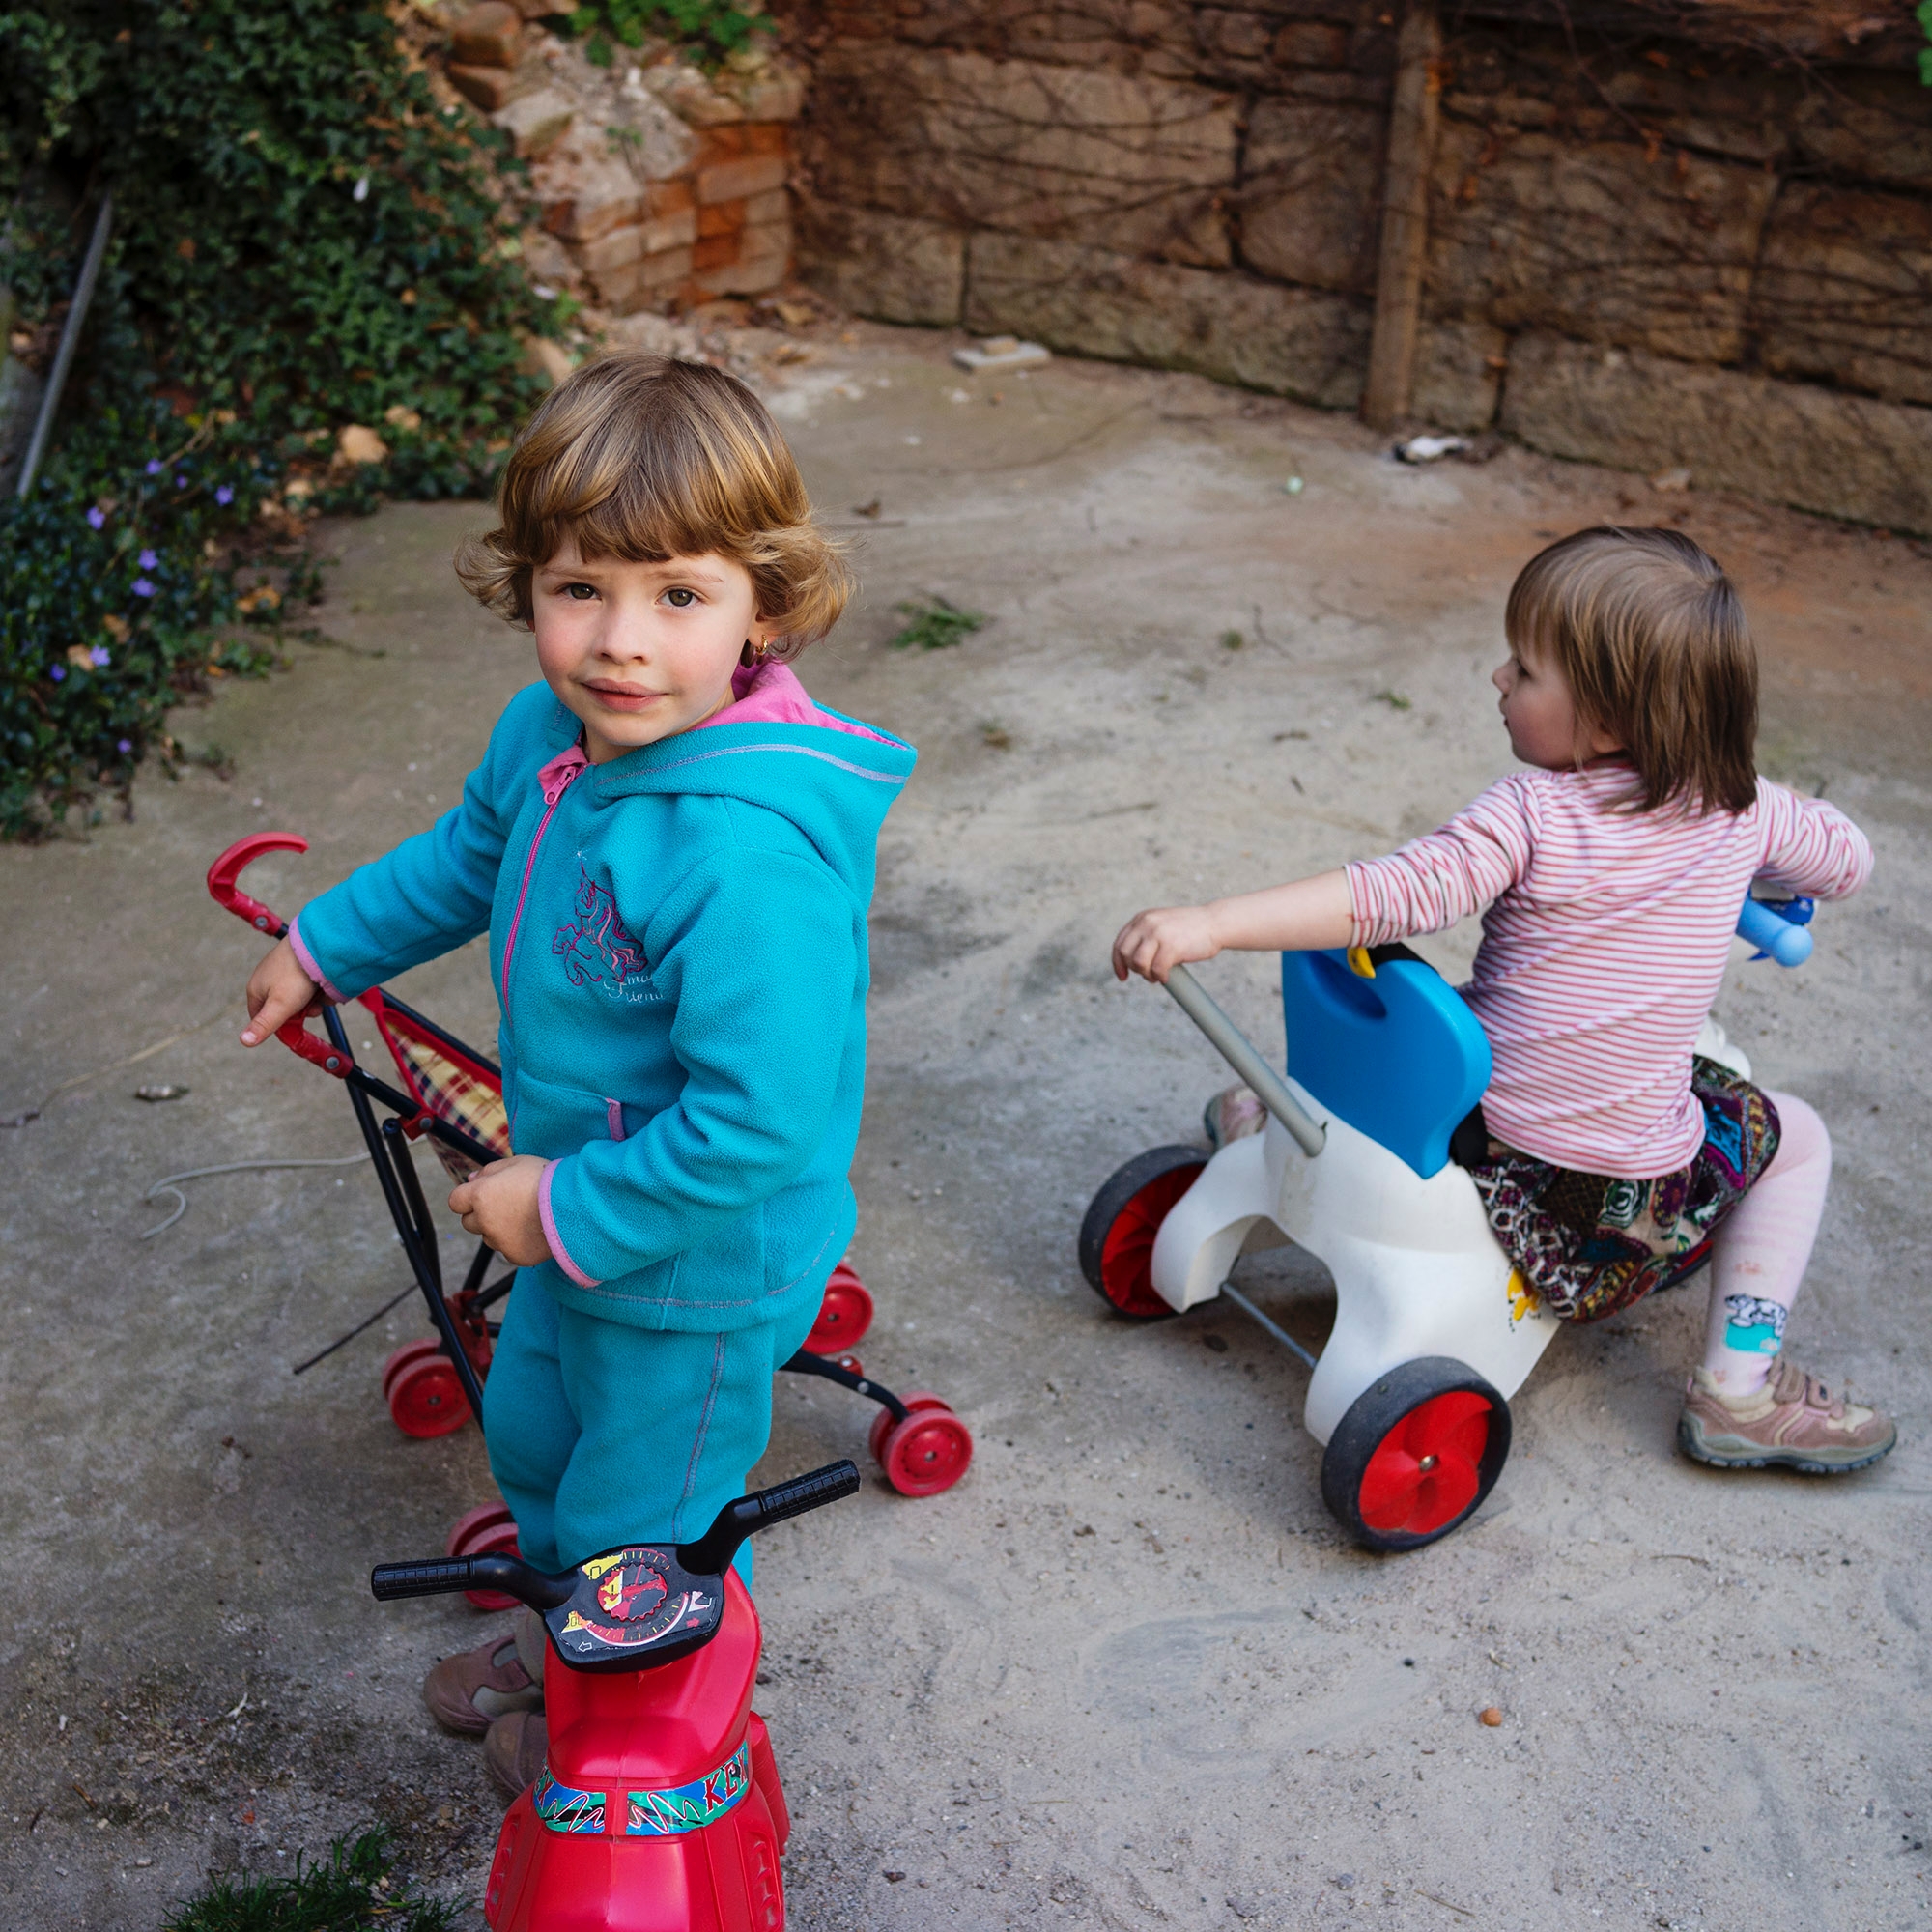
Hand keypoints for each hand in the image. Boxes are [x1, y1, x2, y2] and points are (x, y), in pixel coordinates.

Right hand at [241, 937, 321, 1045]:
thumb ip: (263, 1025)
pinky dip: (318, 986)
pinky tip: (324, 983)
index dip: (278, 1025)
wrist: (316, 944)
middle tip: (311, 1007)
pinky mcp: (300, 964)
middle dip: (300, 1011)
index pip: (261, 1017)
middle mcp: (268, 978)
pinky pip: (310, 983)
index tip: (294, 1024)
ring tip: (319, 992)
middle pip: (284, 1008)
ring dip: (312, 1000)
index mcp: (256, 989)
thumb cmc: (294, 975)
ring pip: (300, 996)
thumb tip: (244, 1041)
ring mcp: (285, 970)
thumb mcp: (279, 1006)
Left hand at [449, 1154, 552, 1268]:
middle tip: (505, 1206)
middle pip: (469, 1222)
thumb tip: (471, 1180)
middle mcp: (485, 1221)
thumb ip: (489, 1171)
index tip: (481, 1194)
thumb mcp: (516, 1162)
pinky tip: (534, 1231)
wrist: (574, 1205)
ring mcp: (500, 1242)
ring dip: (499, 1229)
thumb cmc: (546, 1178)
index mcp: (481, 1195)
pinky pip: (508, 1250)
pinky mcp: (515, 1256)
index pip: (455, 1201)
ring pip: (489, 1237)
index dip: (467, 1197)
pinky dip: (516, 1243)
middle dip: (481, 1214)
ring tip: (525, 1218)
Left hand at [1112, 904, 1220, 983]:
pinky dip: (1160, 977)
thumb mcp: (1162, 924)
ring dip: (1147, 975)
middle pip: (1126, 954)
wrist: (1215, 923)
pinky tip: (1167, 977)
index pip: (1119, 944)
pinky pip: (1156, 970)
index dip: (1118, 963)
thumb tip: (1132, 960)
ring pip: (1139, 963)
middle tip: (1148, 975)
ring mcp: (1158, 934)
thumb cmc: (1190, 929)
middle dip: (1134, 969)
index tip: (1123, 976)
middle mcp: (1147, 923)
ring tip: (1157, 976)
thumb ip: (1146, 935)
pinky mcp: (1171, 946)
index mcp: (1142, 918)